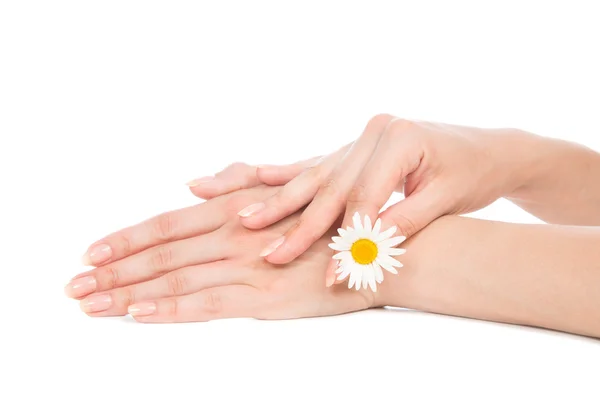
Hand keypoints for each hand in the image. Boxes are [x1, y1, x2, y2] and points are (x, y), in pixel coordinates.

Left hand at [66, 186, 374, 321]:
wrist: (378, 246)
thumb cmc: (332, 216)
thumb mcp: (287, 184)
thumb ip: (240, 180)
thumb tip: (193, 182)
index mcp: (236, 207)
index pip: (168, 223)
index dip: (125, 238)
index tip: (90, 253)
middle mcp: (235, 233)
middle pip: (161, 253)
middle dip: (113, 270)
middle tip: (74, 286)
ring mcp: (248, 265)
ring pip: (175, 279)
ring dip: (129, 292)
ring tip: (91, 304)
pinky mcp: (267, 296)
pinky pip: (209, 304)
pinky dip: (171, 310)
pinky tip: (140, 315)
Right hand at [187, 115, 529, 285]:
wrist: (488, 150)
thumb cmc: (472, 174)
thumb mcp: (444, 199)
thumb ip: (399, 223)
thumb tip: (358, 252)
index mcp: (398, 136)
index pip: (362, 198)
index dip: (347, 240)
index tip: (334, 275)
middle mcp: (374, 131)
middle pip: (330, 187)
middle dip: (300, 225)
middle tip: (270, 253)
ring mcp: (361, 137)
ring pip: (316, 176)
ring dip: (281, 202)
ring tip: (246, 219)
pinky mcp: (356, 147)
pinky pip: (318, 163)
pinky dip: (288, 174)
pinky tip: (258, 176)